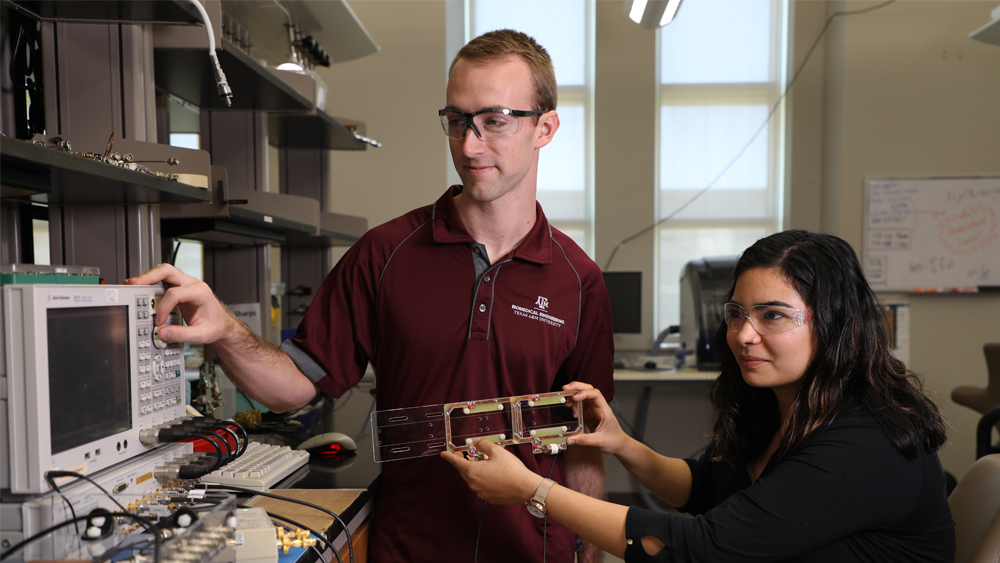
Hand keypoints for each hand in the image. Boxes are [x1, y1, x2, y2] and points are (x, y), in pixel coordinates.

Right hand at [124, 263, 239, 344]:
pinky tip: (142, 291)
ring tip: (133, 286)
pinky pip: (162, 281)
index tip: (160, 321)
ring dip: (148, 278)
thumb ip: (181, 334)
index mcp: (200, 291)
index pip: (175, 294)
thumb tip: (162, 333)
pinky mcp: (179, 288)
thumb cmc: (216, 326)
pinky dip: (151, 284)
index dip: (163, 308)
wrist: (222, 325)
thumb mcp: (201, 334)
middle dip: (148, 276)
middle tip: (133, 284)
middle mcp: (193, 283)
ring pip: (163, 272)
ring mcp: (185, 284)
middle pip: (167, 271)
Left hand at [441, 440, 542, 504]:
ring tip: (479, 463)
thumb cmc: (512, 470)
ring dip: (473, 471)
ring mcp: (481, 492)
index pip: (457, 463)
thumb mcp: (497, 451)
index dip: (449, 457)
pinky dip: (482, 479)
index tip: (443, 454)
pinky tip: (491, 474)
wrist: (525, 488)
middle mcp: (474, 484)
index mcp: (473, 472)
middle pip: (464, 471)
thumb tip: (476, 443)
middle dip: (462, 462)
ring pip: (473, 480)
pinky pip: (482, 486)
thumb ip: (483, 445)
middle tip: (462, 454)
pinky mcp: (490, 498)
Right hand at [563, 382, 628, 455]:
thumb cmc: (613, 440)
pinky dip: (574, 404)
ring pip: (584, 395)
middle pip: (588, 389)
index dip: (584, 393)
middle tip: (564, 389)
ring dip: (574, 394)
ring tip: (566, 402)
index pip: (595, 394)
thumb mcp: (599, 441)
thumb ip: (584, 440)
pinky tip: (572, 411)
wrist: (619, 444)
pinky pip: (581, 404)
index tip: (574, 398)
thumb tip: (569, 440)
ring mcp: (594, 409)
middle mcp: (599, 407)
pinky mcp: (589, 413)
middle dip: (577, 387)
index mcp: (604, 410)